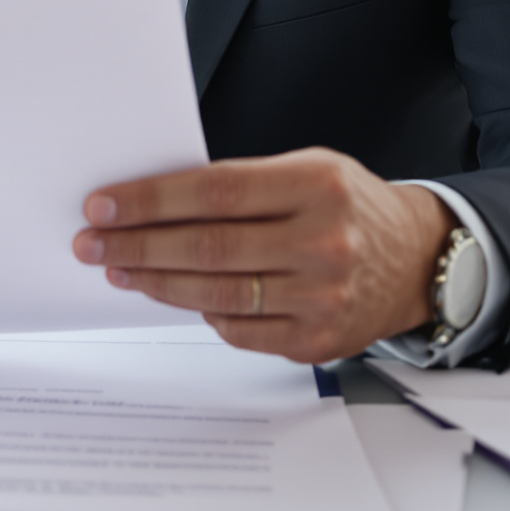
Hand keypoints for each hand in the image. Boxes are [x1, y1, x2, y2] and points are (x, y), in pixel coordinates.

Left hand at [72, 148, 452, 361]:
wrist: (417, 260)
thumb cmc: (349, 207)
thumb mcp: (308, 169)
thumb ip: (243, 184)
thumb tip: (155, 202)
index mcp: (318, 186)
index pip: (215, 191)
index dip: (151, 200)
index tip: (104, 204)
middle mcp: (324, 243)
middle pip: (209, 247)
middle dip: (137, 245)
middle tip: (92, 242)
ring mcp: (322, 298)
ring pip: (216, 294)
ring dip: (155, 282)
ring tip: (118, 269)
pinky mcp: (316, 341)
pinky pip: (238, 330)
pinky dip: (199, 312)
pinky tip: (171, 294)